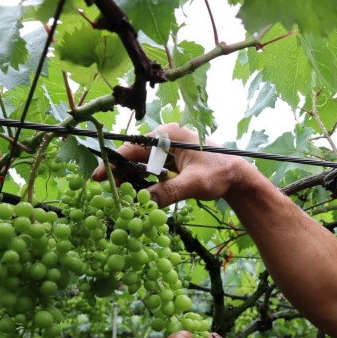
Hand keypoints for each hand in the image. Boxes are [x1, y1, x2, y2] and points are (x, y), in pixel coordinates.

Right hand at [91, 123, 250, 206]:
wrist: (238, 177)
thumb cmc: (221, 174)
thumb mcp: (195, 183)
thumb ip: (170, 192)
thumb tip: (144, 202)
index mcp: (168, 135)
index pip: (133, 147)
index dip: (114, 163)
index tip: (98, 178)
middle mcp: (165, 138)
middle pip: (133, 156)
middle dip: (120, 174)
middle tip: (108, 193)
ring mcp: (167, 150)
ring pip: (140, 164)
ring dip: (131, 180)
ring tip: (121, 198)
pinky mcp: (170, 161)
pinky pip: (150, 171)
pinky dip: (143, 183)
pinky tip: (138, 196)